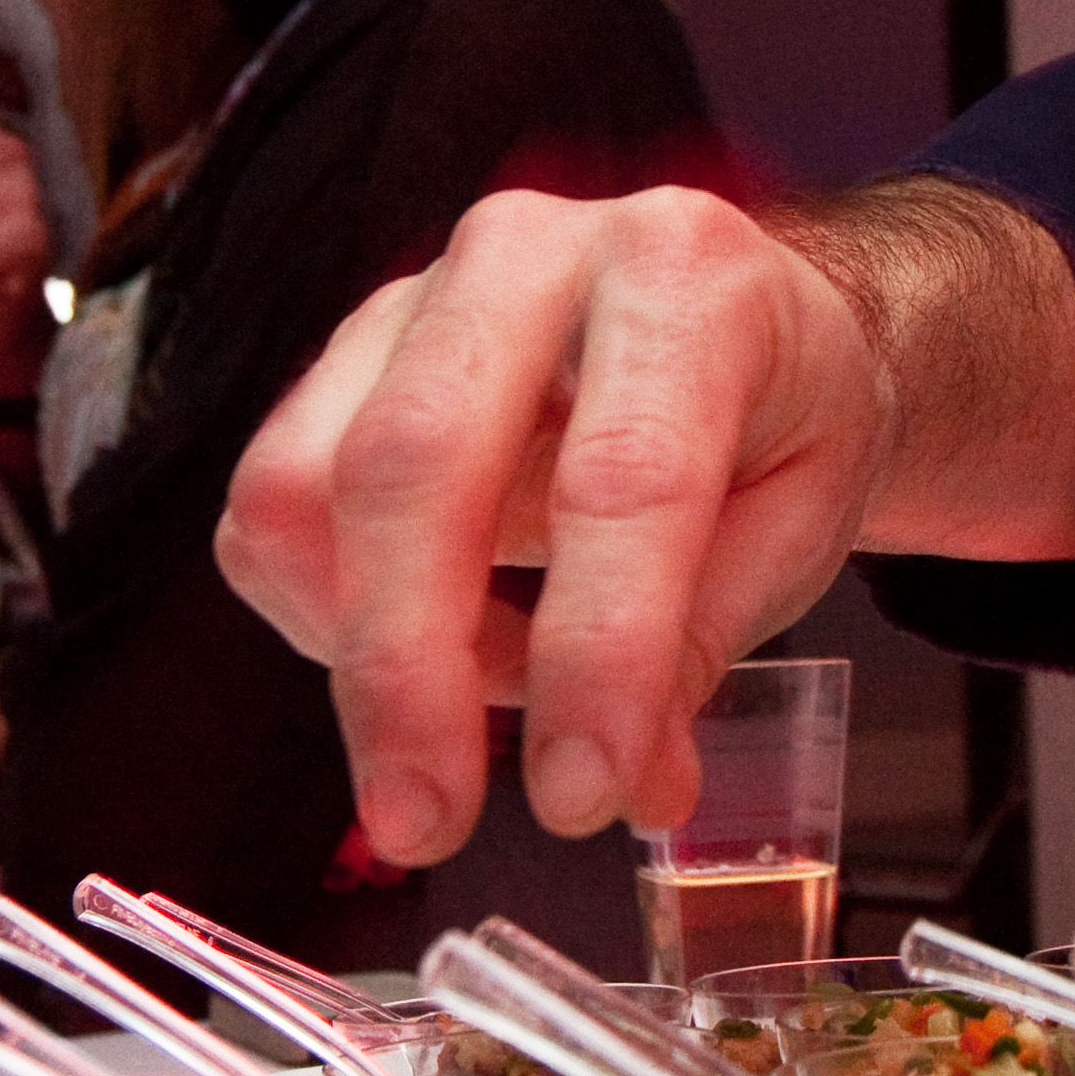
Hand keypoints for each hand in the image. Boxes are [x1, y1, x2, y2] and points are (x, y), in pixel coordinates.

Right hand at [222, 186, 894, 864]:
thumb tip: (627, 784)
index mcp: (683, 276)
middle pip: (416, 463)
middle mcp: (528, 254)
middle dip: (410, 672)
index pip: (625, 478)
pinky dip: (331, 621)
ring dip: (368, 650)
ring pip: (307, 488)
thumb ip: (706, 641)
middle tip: (429, 822)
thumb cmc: (769, 415)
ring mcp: (411, 298)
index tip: (584, 794)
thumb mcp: (799, 522)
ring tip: (484, 703)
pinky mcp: (336, 361)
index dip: (597, 653)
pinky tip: (437, 641)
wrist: (732, 311)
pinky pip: (274, 516)